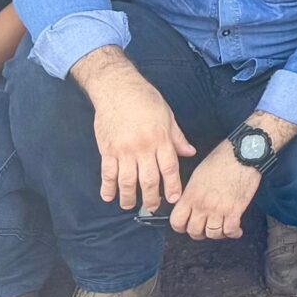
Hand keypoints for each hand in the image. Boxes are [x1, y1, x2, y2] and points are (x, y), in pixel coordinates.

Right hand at [89, 73, 194, 211]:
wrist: (117, 89)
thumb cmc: (145, 99)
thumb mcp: (168, 115)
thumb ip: (177, 138)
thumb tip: (190, 153)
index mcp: (161, 138)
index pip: (169, 168)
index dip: (172, 186)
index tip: (174, 198)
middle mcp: (143, 147)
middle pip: (149, 180)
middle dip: (151, 198)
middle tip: (152, 208)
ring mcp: (124, 150)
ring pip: (127, 181)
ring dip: (129, 197)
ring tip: (131, 206)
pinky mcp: (107, 150)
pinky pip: (107, 174)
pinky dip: (107, 188)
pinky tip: (109, 197)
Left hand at [168, 141, 261, 241]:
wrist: (244, 153)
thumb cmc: (223, 159)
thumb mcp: (198, 174)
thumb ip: (191, 192)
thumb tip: (189, 204)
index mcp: (191, 195)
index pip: (177, 222)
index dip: (181, 227)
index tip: (186, 225)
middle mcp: (203, 205)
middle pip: (194, 232)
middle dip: (199, 233)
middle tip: (205, 228)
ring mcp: (219, 209)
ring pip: (212, 234)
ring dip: (217, 234)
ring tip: (221, 229)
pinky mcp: (235, 210)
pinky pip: (230, 231)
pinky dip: (233, 234)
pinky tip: (235, 230)